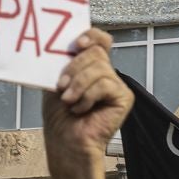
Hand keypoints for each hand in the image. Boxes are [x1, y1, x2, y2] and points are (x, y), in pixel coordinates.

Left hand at [41, 29, 131, 166]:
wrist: (65, 142)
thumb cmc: (59, 117)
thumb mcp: (55, 82)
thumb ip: (63, 63)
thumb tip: (63, 46)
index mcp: (90, 66)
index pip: (100, 40)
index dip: (92, 36)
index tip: (77, 44)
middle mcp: (106, 73)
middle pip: (96, 53)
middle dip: (74, 68)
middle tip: (61, 86)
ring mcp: (116, 85)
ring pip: (99, 68)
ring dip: (78, 85)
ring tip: (69, 100)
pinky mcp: (123, 97)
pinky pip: (104, 85)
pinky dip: (87, 97)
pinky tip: (81, 109)